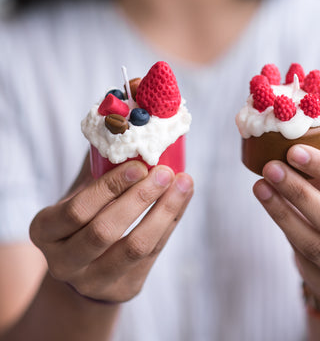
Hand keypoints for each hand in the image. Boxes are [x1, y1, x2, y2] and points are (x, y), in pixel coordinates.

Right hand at [30, 158, 192, 302]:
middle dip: (139, 198)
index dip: (109, 187)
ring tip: (183, 182)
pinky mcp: (124, 287)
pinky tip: (182, 197)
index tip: (139, 165)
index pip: (76, 210)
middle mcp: (64, 262)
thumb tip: (124, 122)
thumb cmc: (87, 217)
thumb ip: (98, 164)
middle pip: (104, 231)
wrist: (87, 265)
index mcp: (46, 230)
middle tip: (165, 172)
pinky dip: (171, 221)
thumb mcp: (80, 193)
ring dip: (163, 211)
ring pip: (135, 247)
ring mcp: (94, 280)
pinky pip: (153, 252)